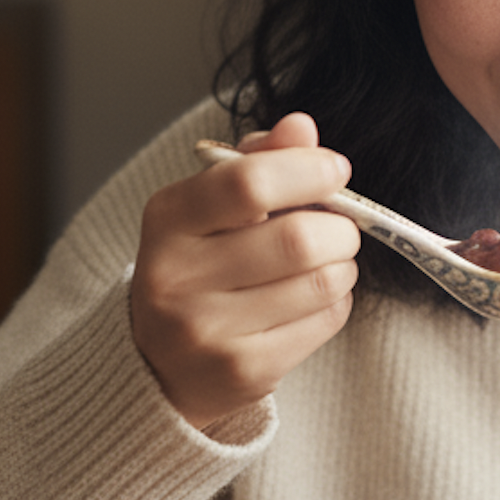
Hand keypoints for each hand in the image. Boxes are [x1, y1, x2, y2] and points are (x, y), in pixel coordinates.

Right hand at [131, 112, 358, 429]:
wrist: (157, 364)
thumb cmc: (198, 267)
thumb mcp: (210, 206)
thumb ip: (257, 162)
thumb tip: (300, 127)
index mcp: (167, 219)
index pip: (248, 183)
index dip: (307, 171)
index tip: (335, 170)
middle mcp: (176, 276)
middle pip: (298, 240)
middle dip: (339, 228)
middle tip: (338, 228)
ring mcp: (206, 330)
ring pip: (321, 282)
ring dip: (342, 266)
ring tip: (324, 264)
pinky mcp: (242, 372)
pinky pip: (325, 322)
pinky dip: (335, 303)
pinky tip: (311, 300)